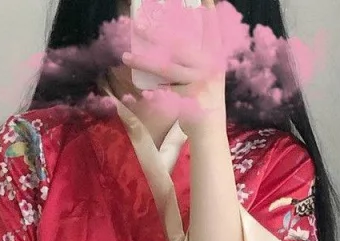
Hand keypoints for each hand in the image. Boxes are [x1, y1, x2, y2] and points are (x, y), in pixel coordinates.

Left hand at [122, 0, 226, 137]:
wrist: (211, 130)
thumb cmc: (204, 98)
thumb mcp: (210, 72)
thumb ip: (199, 55)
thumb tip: (174, 35)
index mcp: (214, 56)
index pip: (209, 26)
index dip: (204, 10)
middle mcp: (208, 66)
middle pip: (178, 45)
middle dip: (155, 33)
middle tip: (136, 25)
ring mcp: (199, 83)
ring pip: (167, 68)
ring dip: (144, 61)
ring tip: (125, 56)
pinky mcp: (189, 100)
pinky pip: (164, 94)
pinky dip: (151, 94)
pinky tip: (137, 94)